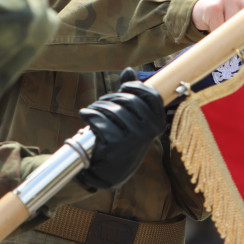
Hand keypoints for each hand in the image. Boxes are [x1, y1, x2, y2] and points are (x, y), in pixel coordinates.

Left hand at [77, 69, 165, 190]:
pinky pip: (99, 120)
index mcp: (157, 123)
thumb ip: (132, 94)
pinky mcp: (114, 146)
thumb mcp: (133, 119)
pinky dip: (89, 115)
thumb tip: (128, 70)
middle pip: (127, 99)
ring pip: (111, 109)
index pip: (150, 94)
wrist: (112, 172)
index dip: (135, 86)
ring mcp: (132, 139)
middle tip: (101, 103)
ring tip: (93, 110)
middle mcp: (148, 131)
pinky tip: (86, 115)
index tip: (123, 88)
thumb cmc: (123, 140)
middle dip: (110, 97)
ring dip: (97, 106)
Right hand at [191, 0, 243, 31]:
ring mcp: (225, 0)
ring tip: (221, 30)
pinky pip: (219, 29)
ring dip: (228, 35)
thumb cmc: (223, 16)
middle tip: (241, 38)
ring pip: (233, 27)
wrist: (198, 9)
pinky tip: (212, 29)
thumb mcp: (238, 17)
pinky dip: (217, 35)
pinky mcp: (213, 7)